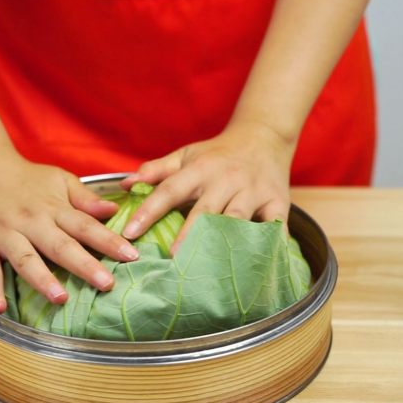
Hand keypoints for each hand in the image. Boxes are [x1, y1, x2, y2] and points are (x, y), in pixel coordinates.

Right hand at [0, 146, 138, 312]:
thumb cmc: (25, 178)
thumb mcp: (58, 180)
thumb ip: (85, 199)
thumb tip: (114, 210)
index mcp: (53, 207)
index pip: (86, 225)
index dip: (109, 241)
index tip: (132, 255)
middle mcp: (31, 221)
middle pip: (60, 245)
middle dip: (84, 265)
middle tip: (107, 283)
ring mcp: (3, 233)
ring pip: (25, 258)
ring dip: (42, 279)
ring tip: (61, 298)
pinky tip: (0, 307)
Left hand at [120, 120, 294, 253]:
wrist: (265, 136)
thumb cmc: (218, 153)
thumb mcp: (187, 155)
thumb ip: (156, 170)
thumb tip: (124, 185)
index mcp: (201, 169)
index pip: (170, 189)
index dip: (148, 211)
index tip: (129, 232)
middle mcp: (227, 180)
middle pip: (205, 209)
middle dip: (187, 234)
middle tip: (171, 258)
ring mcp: (254, 192)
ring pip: (237, 219)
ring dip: (223, 241)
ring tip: (209, 267)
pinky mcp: (278, 203)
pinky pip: (274, 226)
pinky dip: (268, 243)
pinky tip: (257, 264)